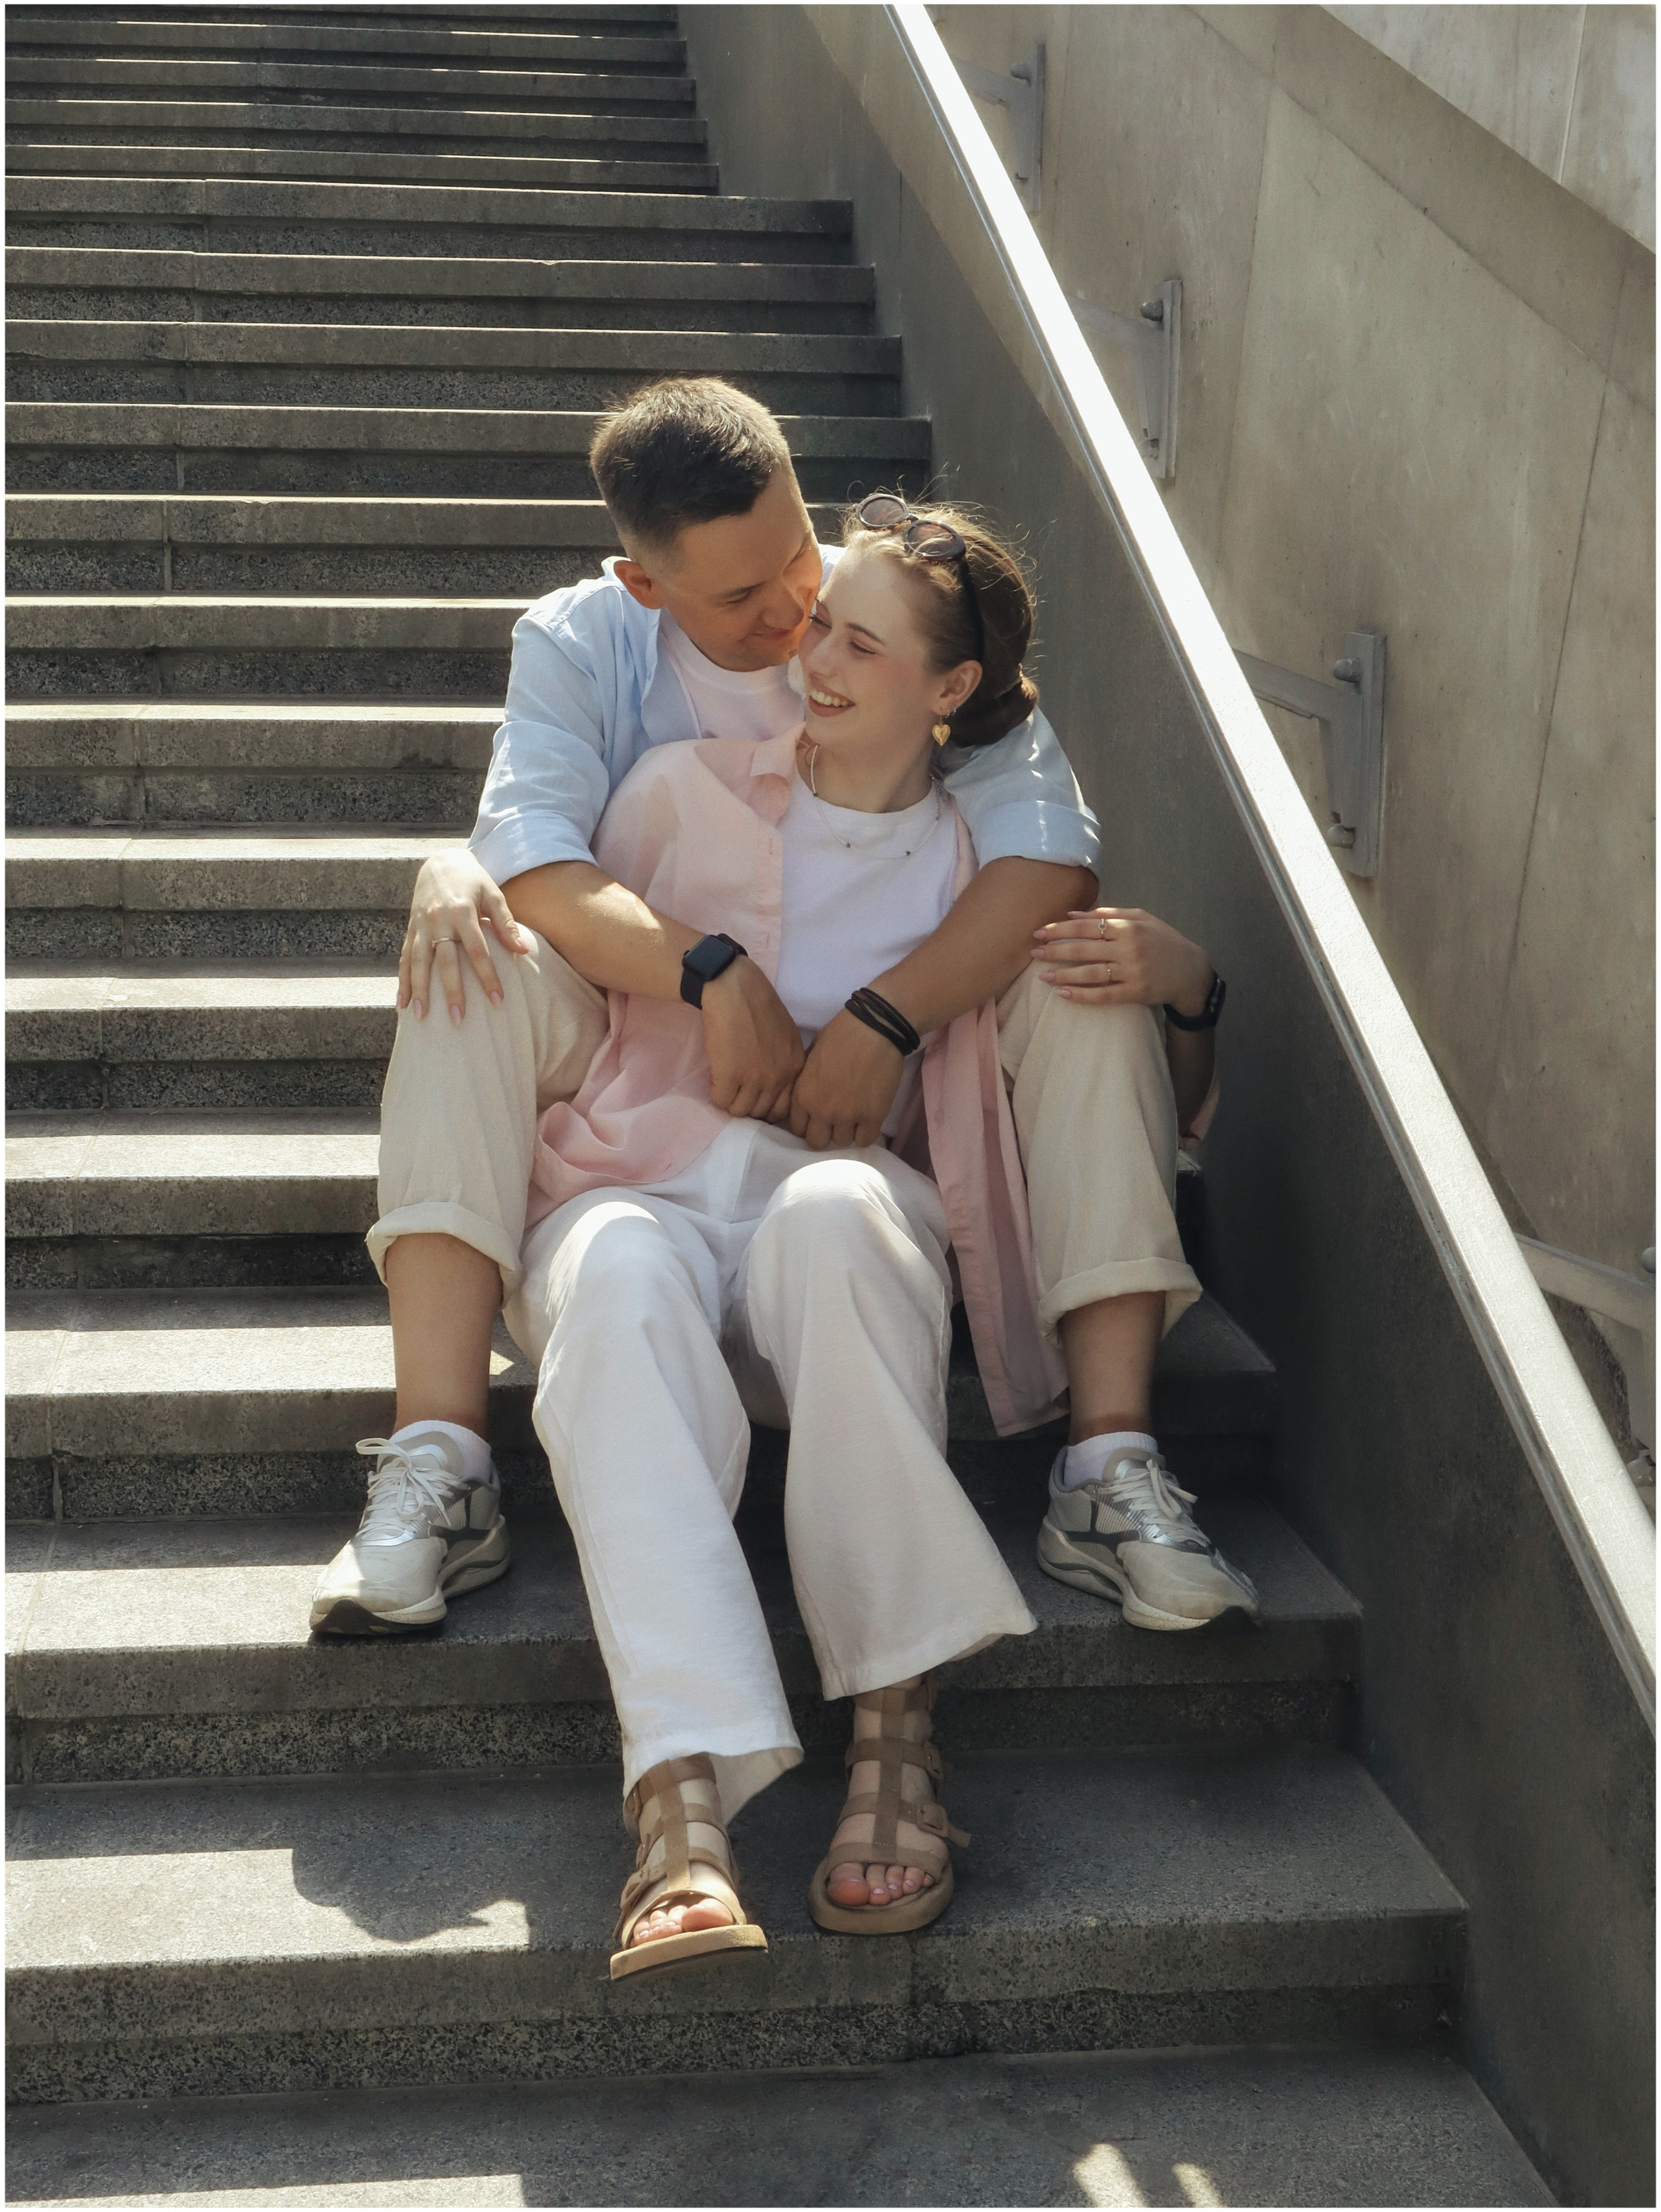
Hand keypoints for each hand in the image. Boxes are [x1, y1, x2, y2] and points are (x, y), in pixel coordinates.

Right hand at [399, 851, 535, 1020]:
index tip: (498, 1000)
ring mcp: (421, 925)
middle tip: (458, 1019)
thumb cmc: (474, 880)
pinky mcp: (411, 929)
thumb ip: (506, 922)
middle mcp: (438, 920)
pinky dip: (402, 981)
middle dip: (451, 991)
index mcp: (462, 911)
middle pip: (445, 961)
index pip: (478, 950)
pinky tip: (402, 1003)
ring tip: (421, 1016)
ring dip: (419, 990)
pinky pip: (404, 958)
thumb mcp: (493, 894)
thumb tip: (523, 950)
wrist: (441, 862)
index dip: (487, 976)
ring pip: (418, 962)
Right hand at [701, 957, 805, 1121]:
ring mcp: (754, 1078)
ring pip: (739, 1110)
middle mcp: (778, 1077)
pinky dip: (715, 1091)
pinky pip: (721, 1100)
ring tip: (724, 1080)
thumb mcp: (785, 1034)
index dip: (764, 1104)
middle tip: (735, 1088)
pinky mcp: (730, 1075)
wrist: (733, 988)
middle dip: (746, 1103)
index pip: (782, 1108)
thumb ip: (783, 1062)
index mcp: (795, 1067)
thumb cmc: (757, 1003)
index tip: (752, 1094)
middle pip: (760, 1112)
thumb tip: (771, 1084)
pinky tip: (715, 1074)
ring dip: (729, 1099)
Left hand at [790, 1008, 904, 1147]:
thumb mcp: (810, 1056)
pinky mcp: (872, 1117)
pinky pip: (864, 1140)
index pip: (797, 1128)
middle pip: (817, 1141)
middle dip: (824, 1133)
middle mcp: (821, 1111)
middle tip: (835, 1120)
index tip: (817, 1117)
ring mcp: (847, 1116)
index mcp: (803, 1095)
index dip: (808, 1124)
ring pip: (841, 1142)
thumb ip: (806, 1082)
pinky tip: (867, 1119)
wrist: (873, 1028)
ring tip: (854, 1116)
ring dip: (846, 1131)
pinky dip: (865, 1133)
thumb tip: (809, 1095)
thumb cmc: (840, 1034)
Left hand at [1031, 906, 1212, 1012]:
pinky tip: (1063, 995)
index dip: (1060, 929)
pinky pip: (1104, 995)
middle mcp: (1129, 947)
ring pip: (1091, 973)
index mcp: (1128, 926)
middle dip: (1055, 951)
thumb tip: (1072, 914)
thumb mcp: (1141, 918)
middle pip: (1084, 949)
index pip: (1087, 926)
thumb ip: (1108, 913)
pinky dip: (1083, 996)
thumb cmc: (1161, 941)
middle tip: (1033, 953)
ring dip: (1064, 975)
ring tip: (1043, 976)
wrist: (1190, 970)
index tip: (1039, 932)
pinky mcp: (1135, 992)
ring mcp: (1132, 971)